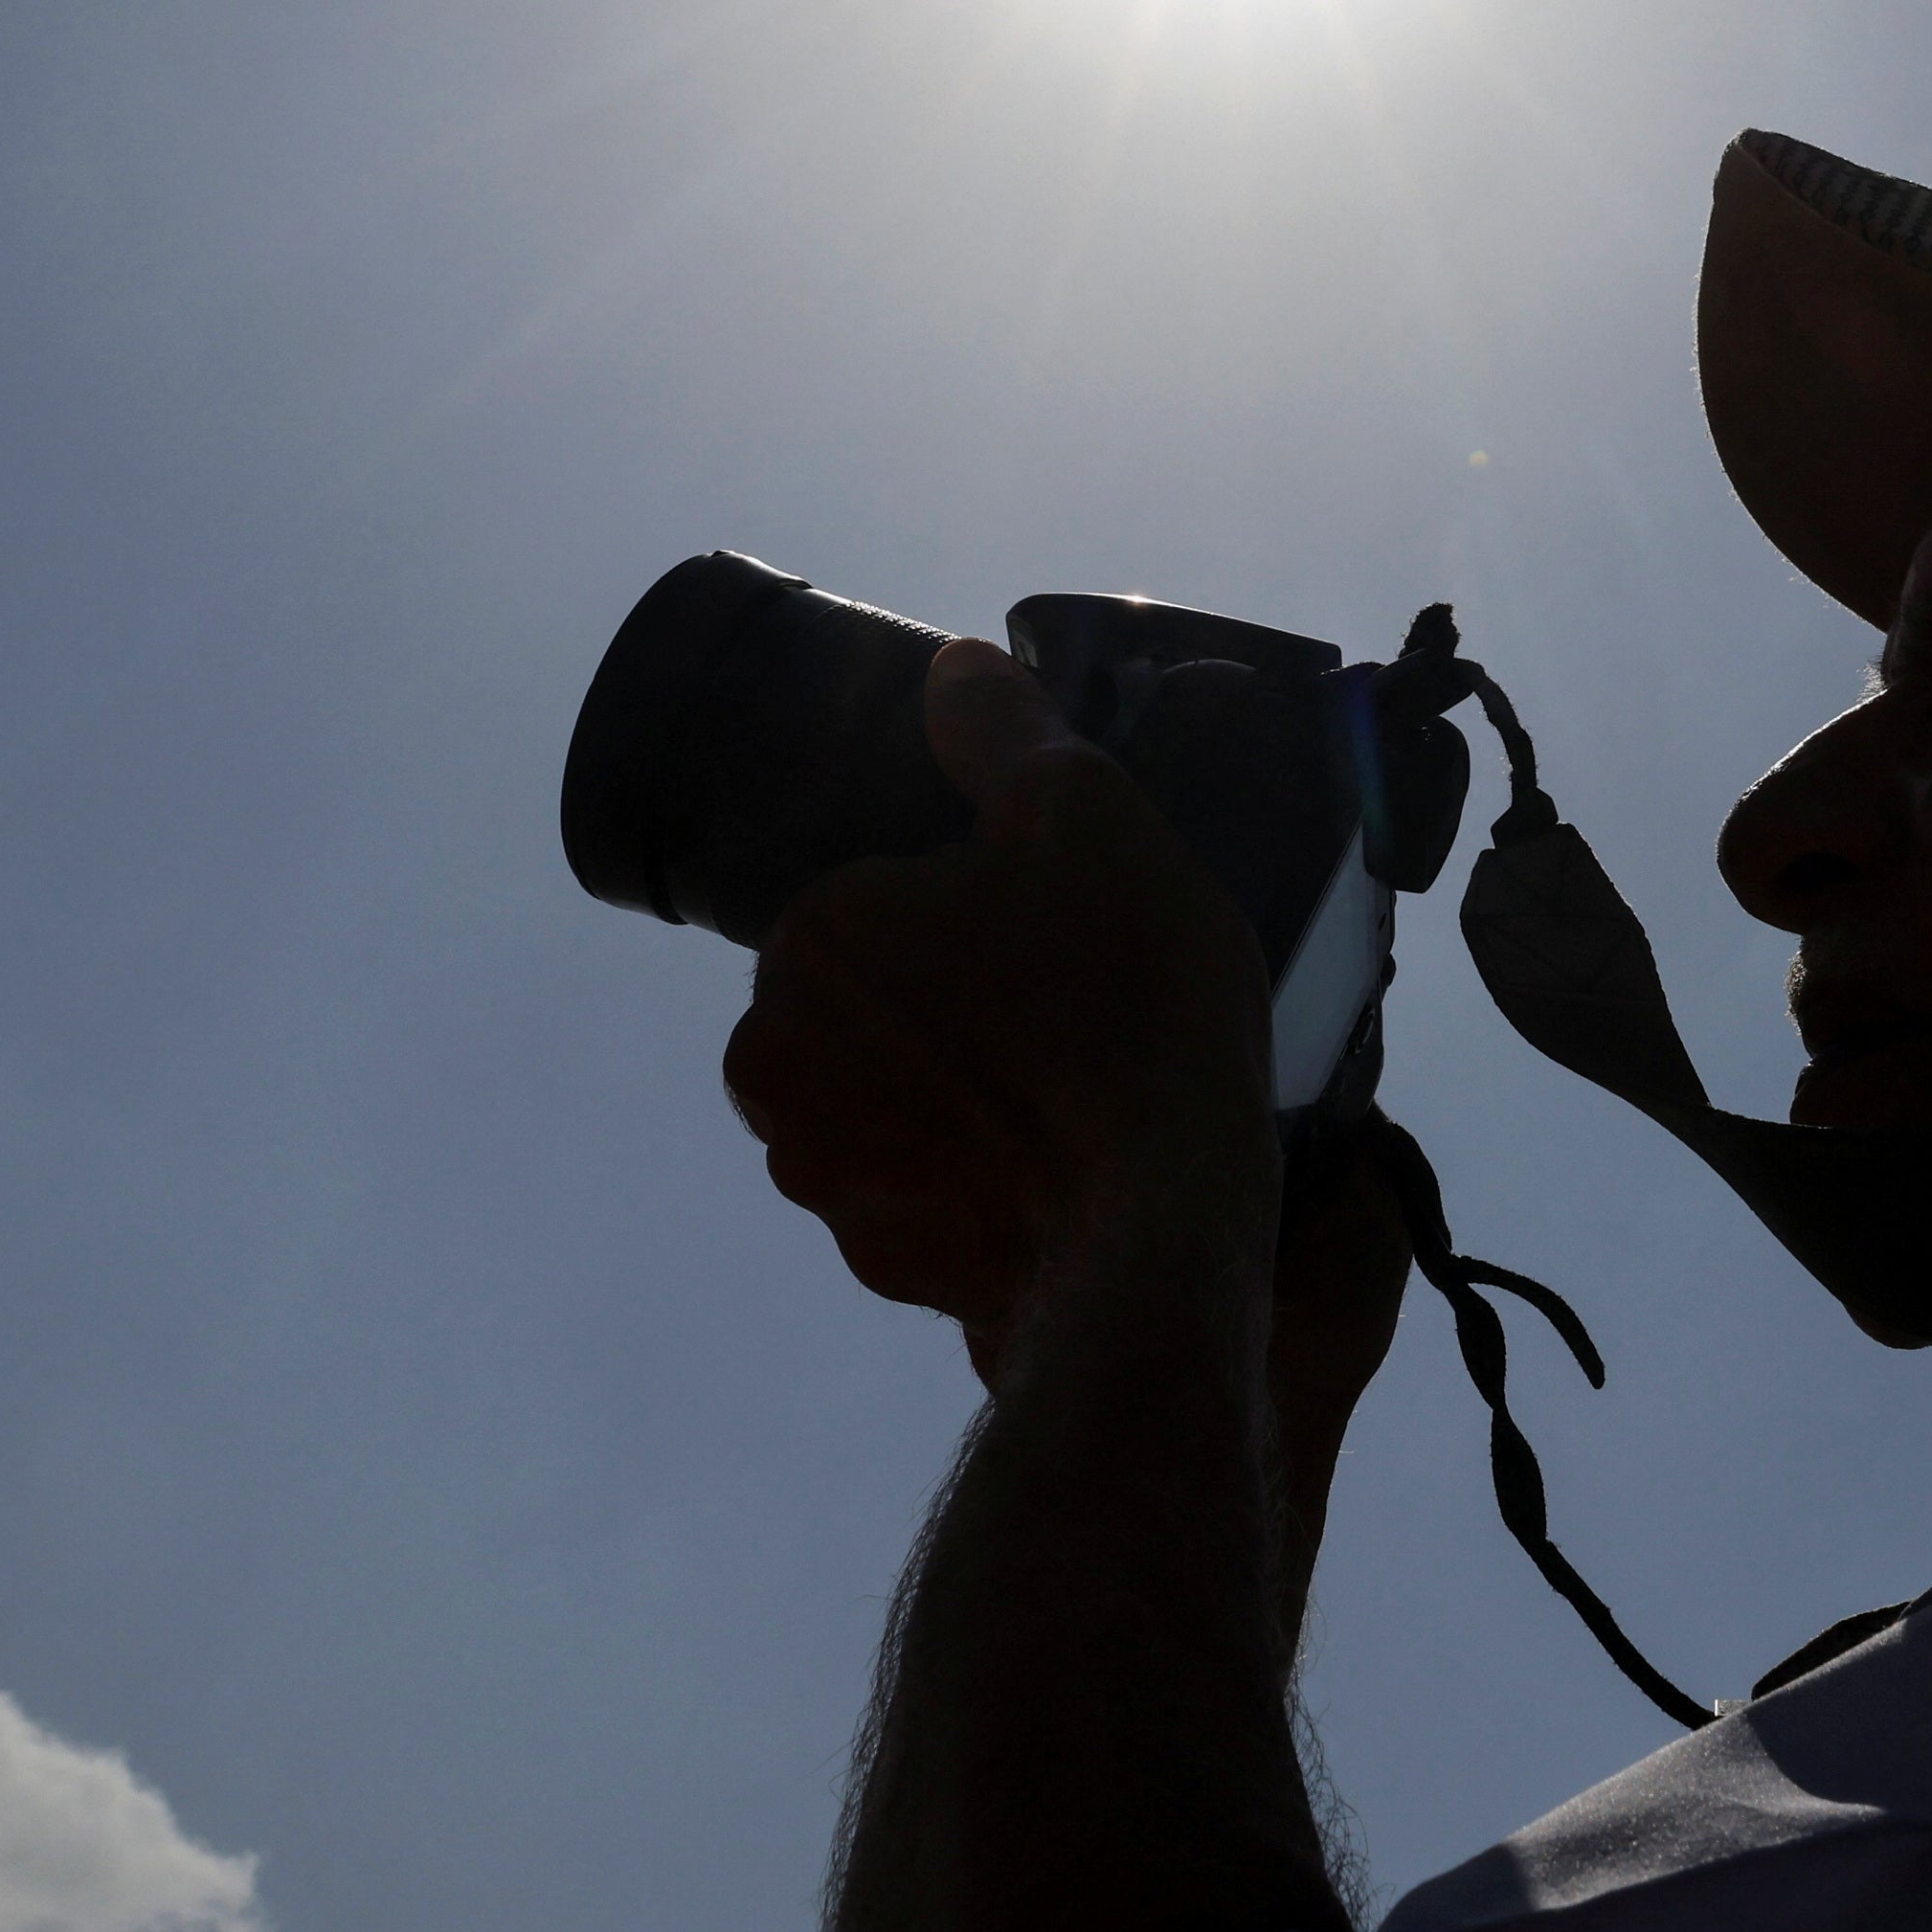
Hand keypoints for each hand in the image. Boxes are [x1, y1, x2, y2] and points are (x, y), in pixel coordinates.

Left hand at [723, 642, 1285, 1379]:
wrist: (1155, 1231)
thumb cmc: (1123, 1007)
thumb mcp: (1088, 817)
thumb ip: (1005, 731)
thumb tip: (957, 668)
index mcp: (810, 936)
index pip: (867, 898)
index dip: (964, 909)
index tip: (1048, 931)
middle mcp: (775, 1058)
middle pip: (866, 999)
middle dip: (945, 1000)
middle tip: (1067, 1005)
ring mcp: (821, 1174)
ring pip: (885, 1099)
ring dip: (951, 1095)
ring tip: (1073, 1092)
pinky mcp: (877, 1263)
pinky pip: (919, 1195)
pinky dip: (974, 1183)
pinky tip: (1061, 1171)